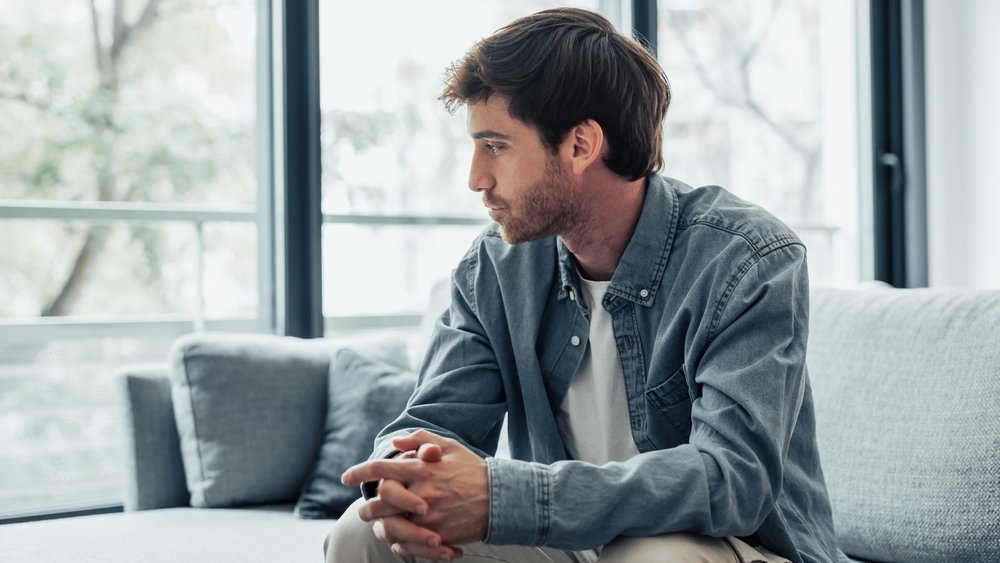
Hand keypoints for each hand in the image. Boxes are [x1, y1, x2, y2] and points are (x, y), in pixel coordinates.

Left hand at [343, 430, 489, 558]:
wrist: (500, 498)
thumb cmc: (472, 470)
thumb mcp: (449, 447)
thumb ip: (421, 440)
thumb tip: (396, 442)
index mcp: (421, 469)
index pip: (380, 469)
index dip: (358, 472)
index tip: (345, 477)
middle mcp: (421, 492)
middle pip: (378, 502)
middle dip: (366, 507)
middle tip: (363, 509)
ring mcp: (428, 516)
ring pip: (389, 525)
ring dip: (380, 526)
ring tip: (379, 526)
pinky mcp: (436, 535)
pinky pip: (407, 542)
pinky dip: (399, 541)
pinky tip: (398, 538)